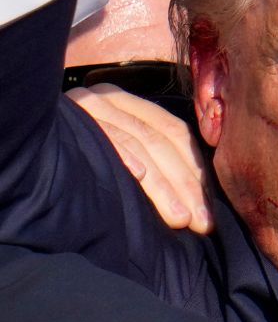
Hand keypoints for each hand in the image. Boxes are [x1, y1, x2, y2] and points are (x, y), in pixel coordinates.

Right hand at [66, 83, 210, 232]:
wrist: (25, 136)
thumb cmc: (77, 153)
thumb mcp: (117, 148)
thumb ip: (150, 159)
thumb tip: (192, 197)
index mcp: (133, 105)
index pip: (176, 135)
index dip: (196, 173)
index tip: (209, 211)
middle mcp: (114, 99)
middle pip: (164, 142)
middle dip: (187, 186)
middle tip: (201, 222)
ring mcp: (93, 104)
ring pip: (142, 142)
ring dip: (164, 184)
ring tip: (180, 217)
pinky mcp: (74, 115)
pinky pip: (106, 135)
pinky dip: (126, 156)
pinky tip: (138, 177)